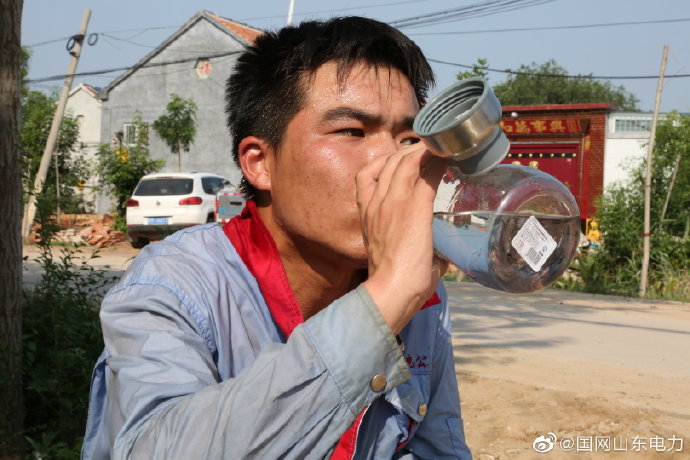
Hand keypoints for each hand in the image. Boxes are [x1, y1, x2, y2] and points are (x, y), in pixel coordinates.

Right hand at [357, 144, 447, 333]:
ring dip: (423, 151)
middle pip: (389, 162)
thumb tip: (440, 258)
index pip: (366, 176)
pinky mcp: (414, 208)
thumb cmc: (394, 284)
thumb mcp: (393, 257)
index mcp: (367, 215)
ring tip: (439, 147)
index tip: (401, 159)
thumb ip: (412, 248)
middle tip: (429, 149)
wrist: (390, 291)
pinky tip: (448, 158)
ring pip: (405, 162)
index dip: (384, 161)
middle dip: (408, 151)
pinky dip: (437, 163)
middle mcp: (377, 204)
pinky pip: (426, 176)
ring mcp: (394, 204)